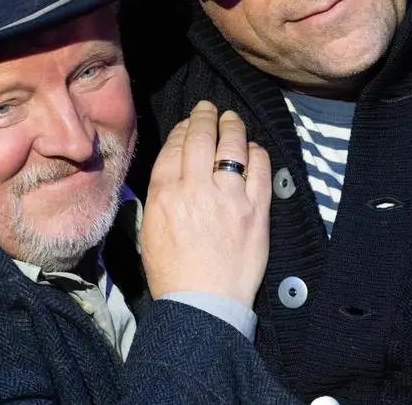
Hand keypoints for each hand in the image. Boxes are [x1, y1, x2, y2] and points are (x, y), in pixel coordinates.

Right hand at [141, 101, 271, 306]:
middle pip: (203, 137)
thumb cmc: (172, 272)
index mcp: (165, 193)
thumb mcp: (151, 229)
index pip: (176, 146)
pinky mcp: (256, 210)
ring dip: (232, 126)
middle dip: (206, 116)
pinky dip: (257, 152)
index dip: (185, 128)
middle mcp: (196, 189)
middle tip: (210, 109)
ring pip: (233, 145)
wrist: (203, 304)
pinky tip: (253, 148)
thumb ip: (162, 194)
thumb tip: (175, 167)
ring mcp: (229, 198)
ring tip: (232, 119)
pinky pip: (260, 168)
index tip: (190, 123)